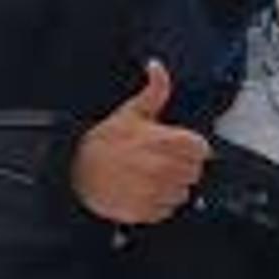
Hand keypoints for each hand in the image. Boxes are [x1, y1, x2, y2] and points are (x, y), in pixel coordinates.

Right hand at [72, 61, 209, 224]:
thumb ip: (154, 90)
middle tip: (162, 162)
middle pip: (195, 172)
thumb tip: (158, 68)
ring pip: (183, 193)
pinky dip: (158, 204)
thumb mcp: (130, 112)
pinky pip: (167, 211)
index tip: (180, 148)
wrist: (75, 170)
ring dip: (172, 187)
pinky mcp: (145, 211)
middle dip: (182, 167)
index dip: (192, 148)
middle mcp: (163, 168)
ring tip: (151, 177)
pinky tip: (143, 191)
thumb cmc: (102, 143)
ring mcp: (155, 191)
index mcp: (165, 141)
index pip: (203, 149)